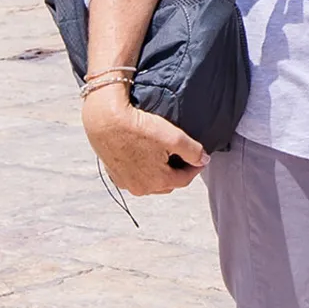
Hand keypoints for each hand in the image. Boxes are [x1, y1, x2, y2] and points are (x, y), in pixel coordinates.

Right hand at [83, 93, 205, 194]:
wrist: (105, 119)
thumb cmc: (138, 126)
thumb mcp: (173, 136)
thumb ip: (193, 151)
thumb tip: (203, 160)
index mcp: (158, 181)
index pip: (185, 179)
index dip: (195, 168)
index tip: (200, 158)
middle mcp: (141, 188)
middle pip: (168, 183)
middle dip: (177, 172)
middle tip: (182, 156)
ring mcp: (126, 183)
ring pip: (150, 182)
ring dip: (159, 172)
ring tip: (162, 155)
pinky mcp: (114, 174)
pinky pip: (134, 177)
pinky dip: (142, 170)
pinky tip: (143, 155)